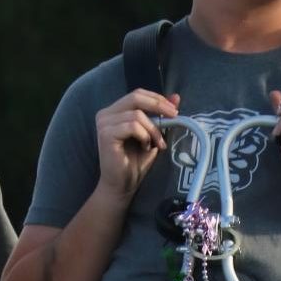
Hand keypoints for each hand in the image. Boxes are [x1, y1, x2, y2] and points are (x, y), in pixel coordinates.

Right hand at [94, 88, 178, 202]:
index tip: (174, 109)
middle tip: (174, 116)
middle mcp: (106, 114)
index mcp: (114, 111)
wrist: (122, 185)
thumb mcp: (153, 135)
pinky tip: (146, 147)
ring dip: (153, 129)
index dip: (157, 98)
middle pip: (135, 97)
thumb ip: (161, 115)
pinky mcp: (106, 134)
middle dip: (158, 105)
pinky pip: (132, 126)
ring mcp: (104, 123)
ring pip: (136, 114)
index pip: (137, 94)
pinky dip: (144, 136)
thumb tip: (176, 97)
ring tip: (157, 144)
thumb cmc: (136, 162)